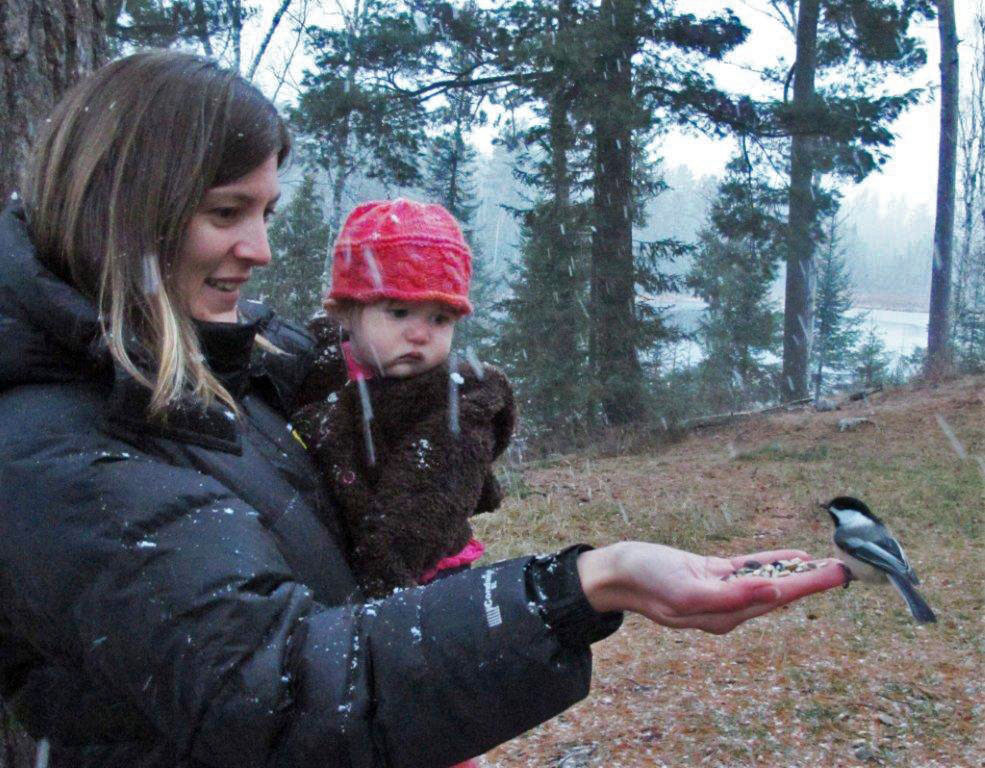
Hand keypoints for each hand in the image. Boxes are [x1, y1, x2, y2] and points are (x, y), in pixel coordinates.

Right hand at [577, 541, 846, 634]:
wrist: (616, 572)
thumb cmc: (646, 581)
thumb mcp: (688, 591)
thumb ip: (733, 596)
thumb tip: (775, 594)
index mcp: (724, 615)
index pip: (776, 599)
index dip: (809, 587)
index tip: (836, 575)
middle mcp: (726, 607)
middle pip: (778, 592)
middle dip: (812, 582)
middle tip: (843, 569)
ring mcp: (718, 590)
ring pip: (767, 581)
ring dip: (797, 573)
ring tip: (826, 564)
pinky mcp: (709, 575)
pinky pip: (748, 569)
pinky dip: (771, 563)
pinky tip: (791, 559)